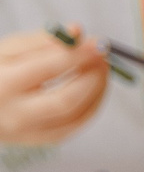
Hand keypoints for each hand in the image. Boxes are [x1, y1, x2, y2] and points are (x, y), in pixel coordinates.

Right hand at [0, 29, 109, 145]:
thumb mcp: (9, 50)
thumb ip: (42, 40)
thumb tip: (78, 31)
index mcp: (2, 84)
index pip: (47, 70)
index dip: (79, 56)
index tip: (98, 43)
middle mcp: (14, 114)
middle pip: (66, 100)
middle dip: (93, 77)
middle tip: (104, 58)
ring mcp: (27, 132)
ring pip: (76, 116)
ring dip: (98, 90)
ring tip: (100, 69)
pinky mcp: (39, 140)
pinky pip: (75, 125)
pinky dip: (91, 105)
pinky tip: (93, 88)